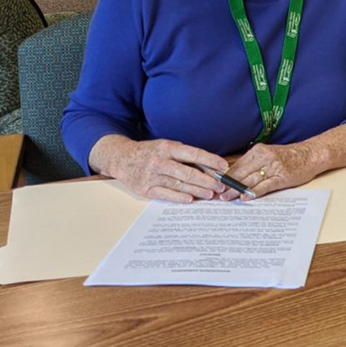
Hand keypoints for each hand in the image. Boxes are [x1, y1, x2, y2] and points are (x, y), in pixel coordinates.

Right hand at [92, 136, 229, 202]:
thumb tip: (208, 167)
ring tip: (210, 194)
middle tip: (220, 185)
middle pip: (187, 172)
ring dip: (197, 190)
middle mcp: (159, 161)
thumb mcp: (166, 147)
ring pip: (178, 185)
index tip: (223, 166)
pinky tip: (190, 199)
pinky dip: (178, 197)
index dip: (210, 160)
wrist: (122, 158)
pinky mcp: (145, 189)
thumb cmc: (149, 152)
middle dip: (206, 180)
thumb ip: (184, 156)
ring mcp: (151, 176)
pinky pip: (165, 194)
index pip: (193, 154)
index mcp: (167, 148)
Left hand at [224, 141, 323, 198]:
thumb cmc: (289, 157)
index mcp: (258, 151)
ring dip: (236, 190)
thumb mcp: (268, 154)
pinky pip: (265, 186)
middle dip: (227, 185)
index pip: (236, 165)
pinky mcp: (282, 177)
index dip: (224, 177)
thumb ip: (253, 163)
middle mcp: (264, 157)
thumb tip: (234, 175)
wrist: (310, 155)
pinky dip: (254, 192)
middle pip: (241, 173)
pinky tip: (245, 197)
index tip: (215, 185)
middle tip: (217, 195)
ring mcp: (273, 167)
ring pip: (250, 180)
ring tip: (226, 198)